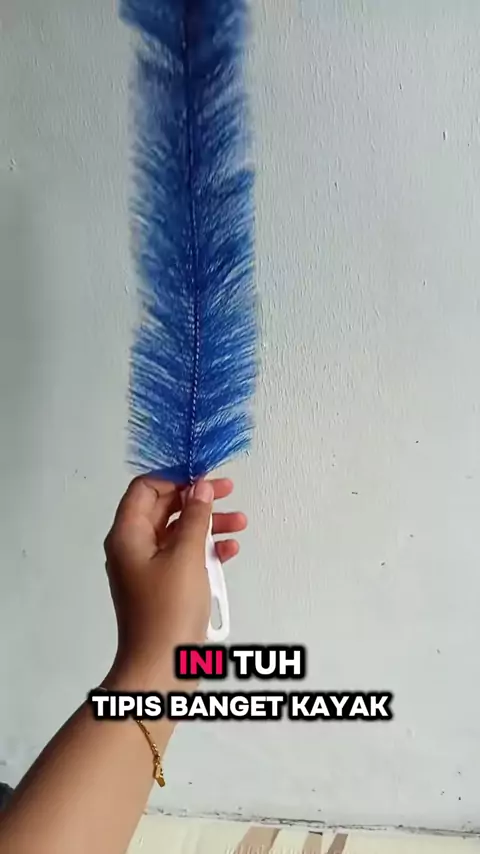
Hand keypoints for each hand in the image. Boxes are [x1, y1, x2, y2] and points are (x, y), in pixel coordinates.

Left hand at [103, 476, 246, 691]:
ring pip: (178, 533)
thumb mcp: (186, 557)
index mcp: (127, 535)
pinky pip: (184, 557)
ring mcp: (148, 568)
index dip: (174, 478)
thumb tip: (200, 487)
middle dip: (197, 499)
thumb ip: (195, 518)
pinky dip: (206, 551)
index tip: (205, 477)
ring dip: (207, 525)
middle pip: (163, 508)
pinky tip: (230, 550)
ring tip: (239, 522)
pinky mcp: (163, 586)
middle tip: (227, 491)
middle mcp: (133, 547)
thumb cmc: (168, 611)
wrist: (160, 667)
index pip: (145, 488)